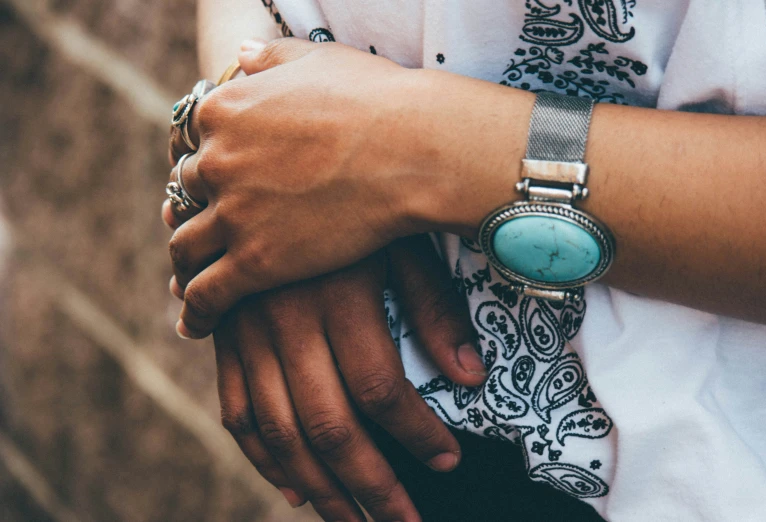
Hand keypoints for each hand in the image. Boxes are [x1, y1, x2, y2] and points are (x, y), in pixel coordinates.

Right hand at [165, 199, 486, 520]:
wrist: (269, 158)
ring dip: (318, 486)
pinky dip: (262, 457)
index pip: (381, 389)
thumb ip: (436, 310)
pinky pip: (236, 411)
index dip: (417, 435)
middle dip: (371, 484)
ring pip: (279, 431)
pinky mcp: (225, 336)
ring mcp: (247, 331)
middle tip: (402, 521)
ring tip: (352, 521)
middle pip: (329, 425)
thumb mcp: (401, 239)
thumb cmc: (354, 196)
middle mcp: (286, 320)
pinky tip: (293, 486)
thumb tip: (472, 378)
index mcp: (338, 295)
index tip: (448, 462)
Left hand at [166, 37, 531, 338]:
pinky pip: (207, 295)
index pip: (192, 144)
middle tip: (200, 232)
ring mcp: (232, 215)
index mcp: (223, 112)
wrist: (411, 149)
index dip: (202, 164)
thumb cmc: (376, 100)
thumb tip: (239, 51)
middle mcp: (216, 162)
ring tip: (188, 282)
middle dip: (193, 212)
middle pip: (185, 195)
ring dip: (185, 266)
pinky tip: (195, 325)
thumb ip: (268, 59)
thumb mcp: (315, 61)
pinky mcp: (255, 263)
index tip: (209, 183)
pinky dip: (195, 312)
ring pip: (186, 248)